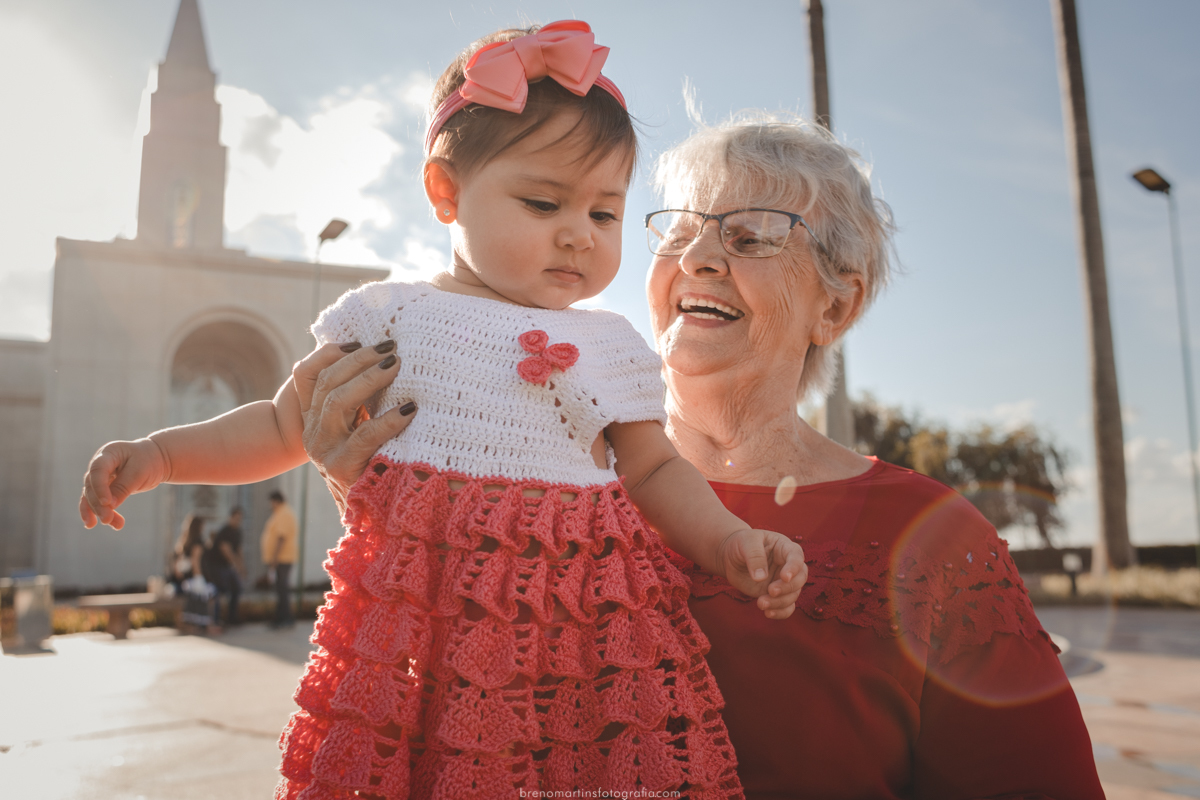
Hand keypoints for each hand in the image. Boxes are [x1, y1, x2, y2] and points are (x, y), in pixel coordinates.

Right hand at [79, 438, 170, 529]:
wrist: (155, 459)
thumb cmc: (149, 461)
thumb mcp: (140, 472)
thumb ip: (123, 487)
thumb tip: (109, 505)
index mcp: (109, 453)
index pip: (98, 470)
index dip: (100, 487)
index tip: (107, 503)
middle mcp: (99, 464)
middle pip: (92, 486)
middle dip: (99, 505)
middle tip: (107, 520)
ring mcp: (99, 476)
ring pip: (92, 496)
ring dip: (99, 511)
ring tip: (113, 525)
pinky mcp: (103, 487)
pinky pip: (95, 500)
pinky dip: (94, 512)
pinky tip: (91, 524)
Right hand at [293, 340, 414, 511]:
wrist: (376, 516)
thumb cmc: (378, 465)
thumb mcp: (366, 428)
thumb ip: (366, 400)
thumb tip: (387, 358)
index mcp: (315, 418)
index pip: (309, 374)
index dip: (333, 352)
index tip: (363, 338)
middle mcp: (313, 432)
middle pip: (327, 382)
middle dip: (359, 360)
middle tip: (391, 348)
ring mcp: (324, 451)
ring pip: (337, 402)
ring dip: (369, 380)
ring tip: (397, 365)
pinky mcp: (340, 469)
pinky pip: (364, 436)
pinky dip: (388, 420)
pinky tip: (410, 409)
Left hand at [716, 529, 807, 618]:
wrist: (731, 557)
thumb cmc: (741, 544)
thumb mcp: (746, 542)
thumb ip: (755, 557)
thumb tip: (761, 578)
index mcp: (784, 547)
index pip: (796, 556)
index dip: (794, 567)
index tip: (784, 577)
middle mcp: (787, 565)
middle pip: (800, 578)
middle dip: (788, 587)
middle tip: (771, 591)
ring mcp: (782, 581)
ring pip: (793, 595)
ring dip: (780, 602)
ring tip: (761, 603)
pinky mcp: (776, 595)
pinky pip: (786, 607)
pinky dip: (780, 612)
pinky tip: (768, 613)